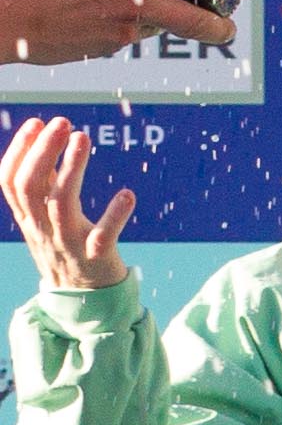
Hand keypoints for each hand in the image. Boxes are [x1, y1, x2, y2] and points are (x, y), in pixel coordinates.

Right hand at [0, 0, 250, 64]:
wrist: (3, 20)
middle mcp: (140, 7)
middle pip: (201, 25)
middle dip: (220, 27)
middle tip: (228, 25)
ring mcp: (125, 32)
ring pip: (160, 27)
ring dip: (164, 17)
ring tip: (152, 0)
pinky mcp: (106, 48)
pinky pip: (128, 34)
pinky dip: (127, 21)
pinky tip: (104, 6)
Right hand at [1, 116, 133, 288]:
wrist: (83, 302)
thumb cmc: (67, 250)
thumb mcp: (46, 219)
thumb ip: (44, 187)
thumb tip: (43, 143)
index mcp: (28, 218)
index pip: (10, 182)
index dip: (19, 151)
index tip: (35, 122)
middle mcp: (43, 229)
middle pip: (30, 187)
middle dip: (42, 151)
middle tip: (62, 122)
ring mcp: (69, 244)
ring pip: (61, 204)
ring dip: (72, 168)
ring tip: (82, 138)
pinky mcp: (97, 258)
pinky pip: (103, 236)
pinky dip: (115, 215)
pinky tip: (127, 194)